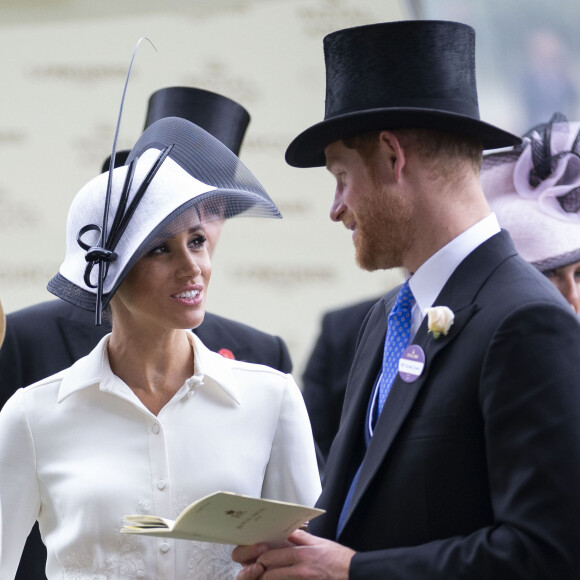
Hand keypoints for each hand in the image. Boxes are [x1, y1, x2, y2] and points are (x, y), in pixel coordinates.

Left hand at [233, 530, 354, 578]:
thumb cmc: (338, 558)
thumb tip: (285, 531)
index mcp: (302, 555)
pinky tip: (277, 578)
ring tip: (265, 574)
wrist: (353, 573)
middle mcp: (300, 570)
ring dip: (267, 578)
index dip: (261, 557)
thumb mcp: (319, 542)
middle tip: (257, 567)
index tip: (258, 555)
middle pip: (269, 573)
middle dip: (260, 570)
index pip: (271, 556)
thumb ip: (299, 536)